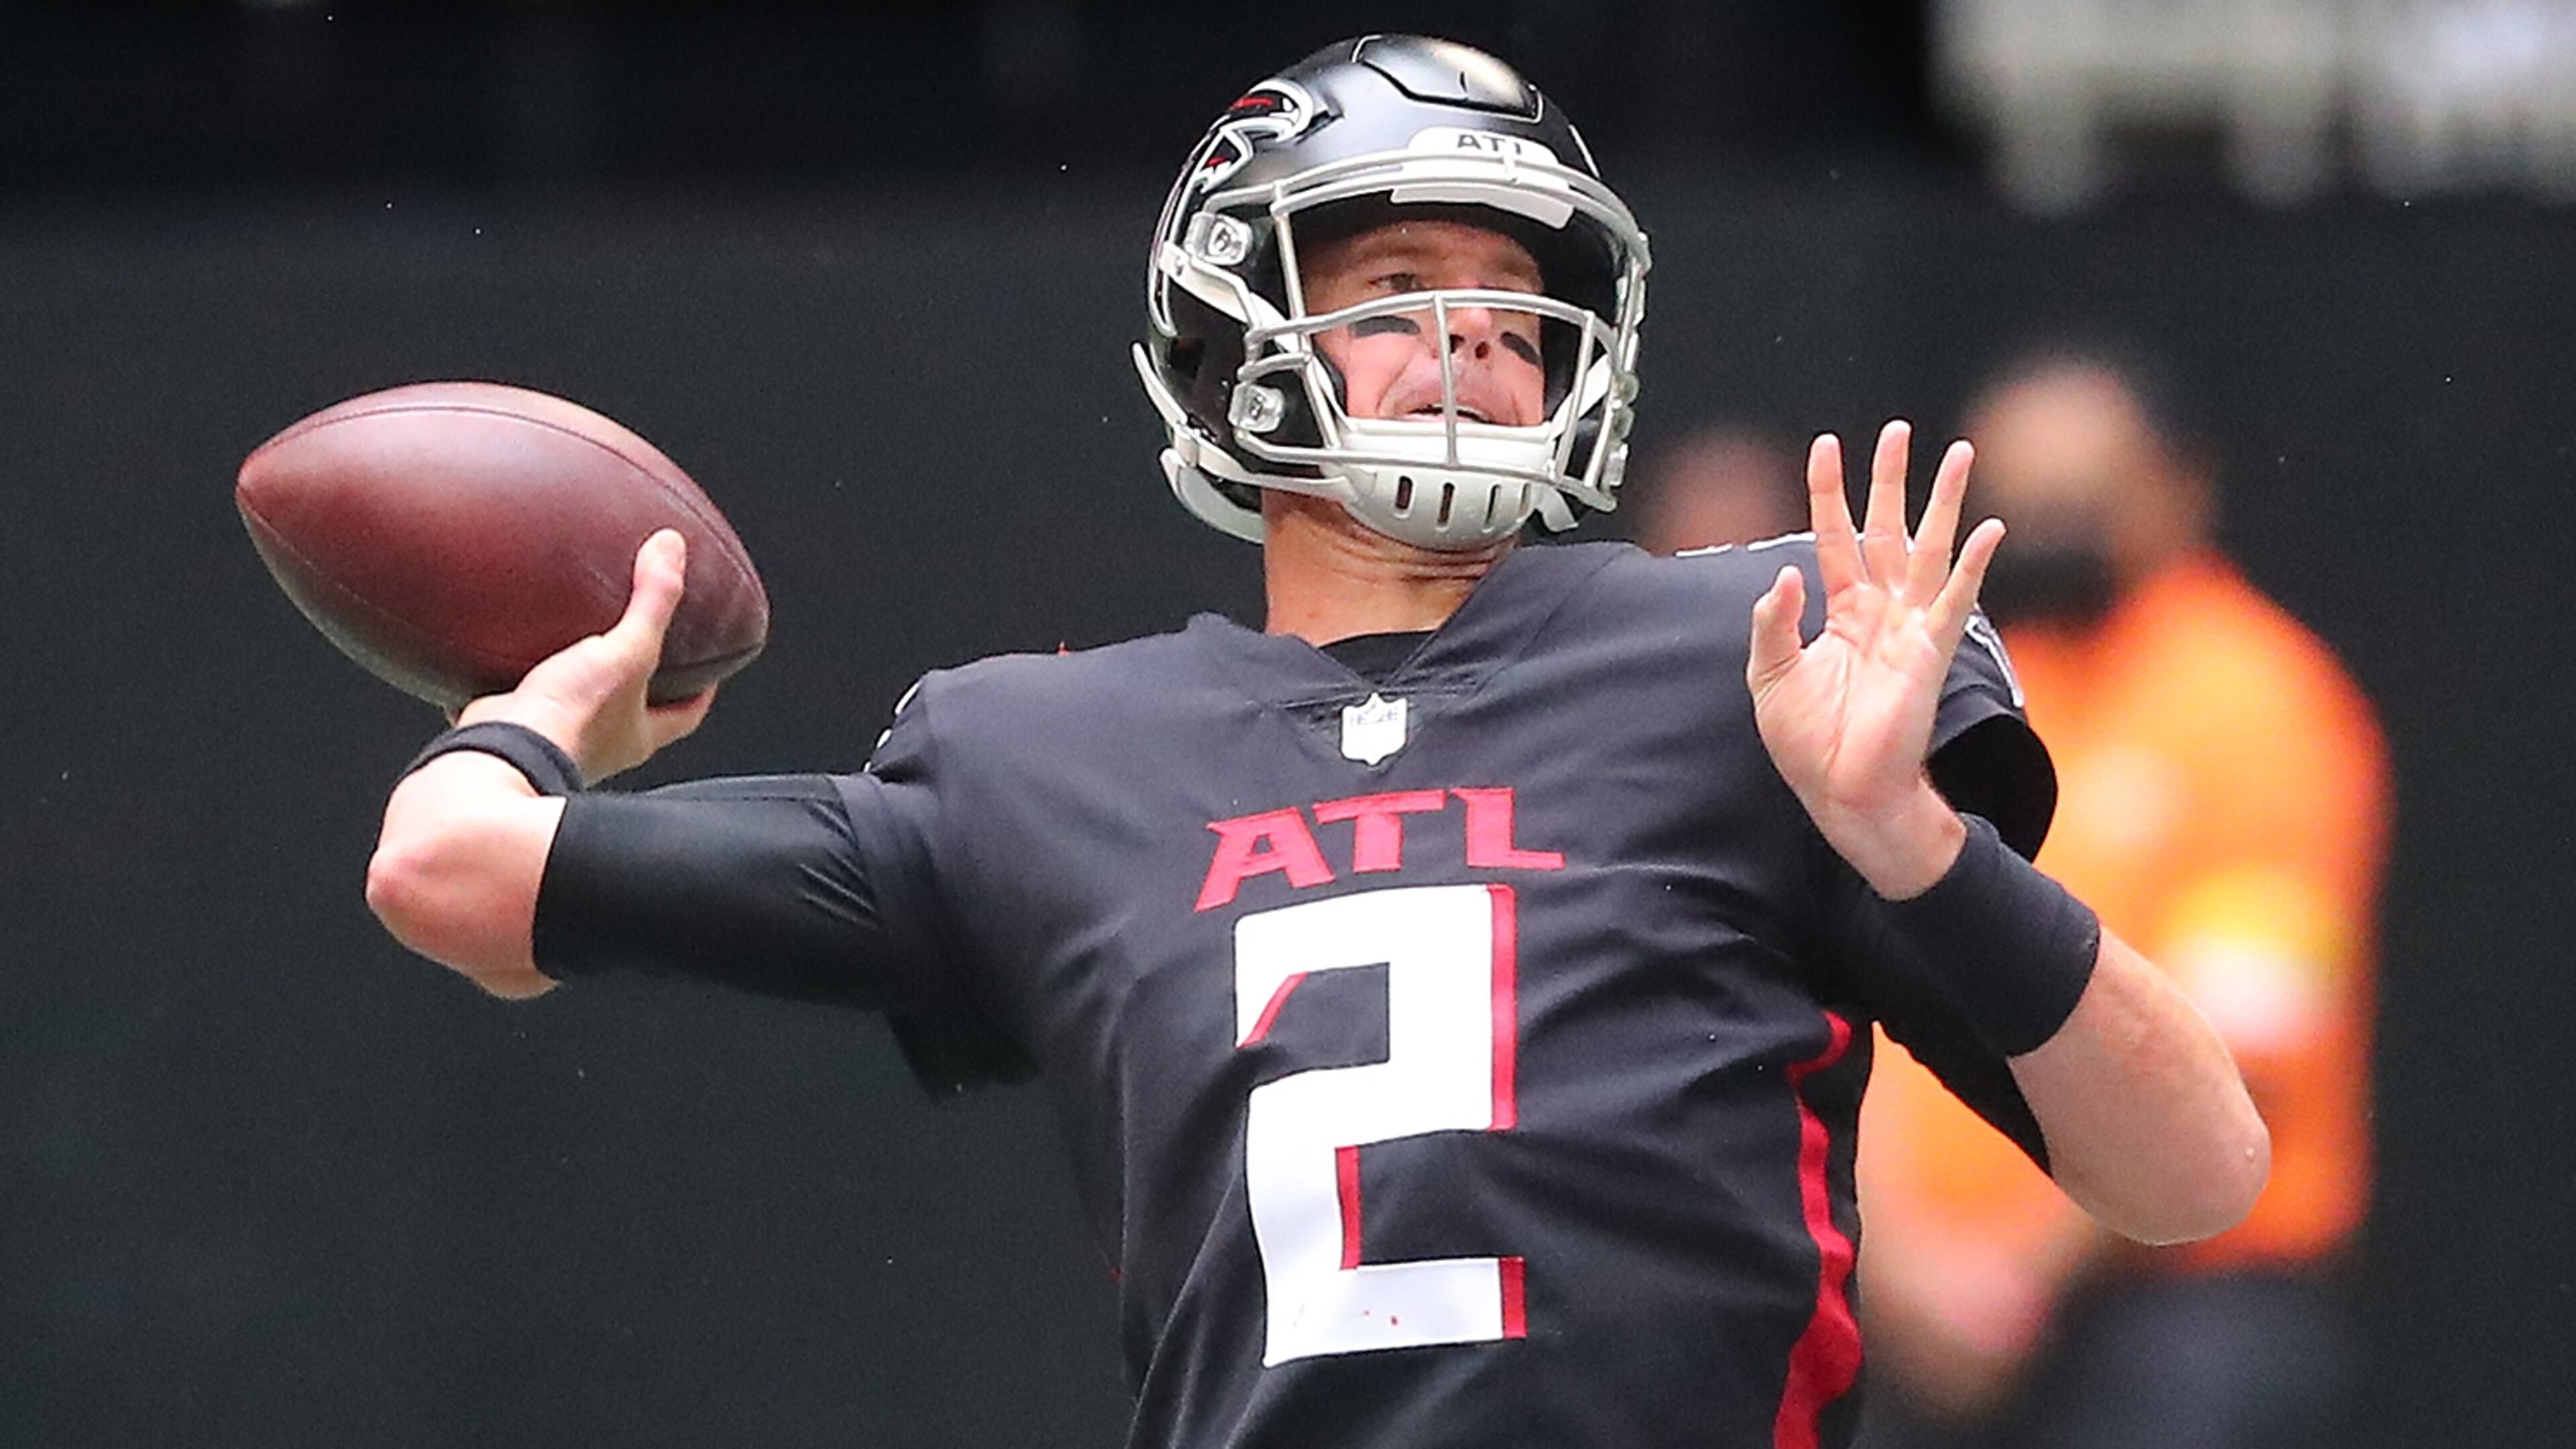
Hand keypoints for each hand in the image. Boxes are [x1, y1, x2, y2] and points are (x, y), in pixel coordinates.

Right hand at [454, 529, 715, 781]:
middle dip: (638, 682)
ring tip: (573, 638)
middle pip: (633, 711)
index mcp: (638, 735)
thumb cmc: (571, 719)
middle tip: (636, 645)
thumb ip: (651, 602)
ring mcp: (557, 740)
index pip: (686, 714)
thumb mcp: (626, 651)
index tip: (708, 666)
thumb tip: (672, 547)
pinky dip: (520, 677)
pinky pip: (523, 698)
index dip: (702, 691)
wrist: (499, 754)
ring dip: (578, 675)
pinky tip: (508, 651)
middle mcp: (601, 745)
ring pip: (578, 704)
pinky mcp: (516, 729)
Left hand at [1746, 421, 2004, 897]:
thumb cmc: (1809, 744)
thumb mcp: (1770, 675)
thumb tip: (1784, 574)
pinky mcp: (1930, 653)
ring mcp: (1909, 628)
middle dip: (1893, 480)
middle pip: (1889, 528)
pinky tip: (1988, 530)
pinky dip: (1972, 565)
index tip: (1826, 446)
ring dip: (1944, 502)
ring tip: (1958, 454)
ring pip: (1930, 549)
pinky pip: (1954, 600)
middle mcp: (1880, 612)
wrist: (1841, 792)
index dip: (1829, 492)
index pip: (1835, 536)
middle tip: (1897, 431)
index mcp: (1842, 613)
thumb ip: (1772, 622)